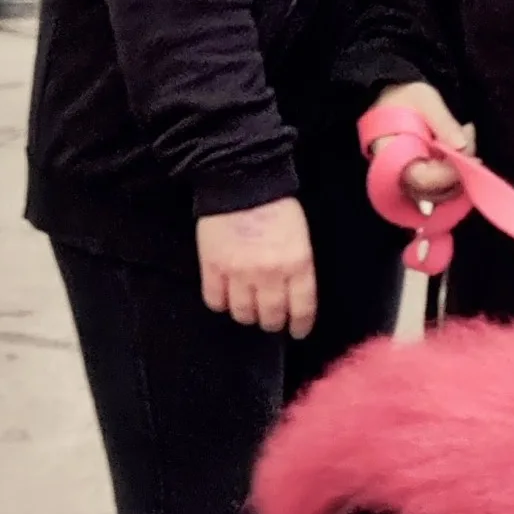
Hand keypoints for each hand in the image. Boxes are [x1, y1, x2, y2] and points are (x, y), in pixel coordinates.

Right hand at [197, 198, 316, 337]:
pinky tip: (225, 296)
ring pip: (242, 313)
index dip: (299, 325)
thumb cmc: (277, 206)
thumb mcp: (301, 237)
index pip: (302, 308)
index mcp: (298, 264)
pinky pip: (215, 301)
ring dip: (247, 315)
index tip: (297, 331)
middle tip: (270, 320)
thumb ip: (298, 268)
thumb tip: (293, 295)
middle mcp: (269, 274)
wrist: (242, 181)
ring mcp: (238, 273)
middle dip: (272, 322)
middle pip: (270, 316)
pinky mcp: (212, 268)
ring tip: (248, 308)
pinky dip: (221, 303)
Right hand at [371, 81, 474, 204]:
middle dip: (460, 170)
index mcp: (389, 155)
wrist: (393, 95)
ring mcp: (410, 178)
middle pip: (433, 190)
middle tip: (469, 136)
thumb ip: (443, 122)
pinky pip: (443, 184)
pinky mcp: (422, 176)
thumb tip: (462, 147)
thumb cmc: (405, 96)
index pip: (419, 179)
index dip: (447, 175)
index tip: (471, 160)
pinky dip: (459, 168)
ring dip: (462, 168)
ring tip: (466, 131)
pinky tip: (464, 143)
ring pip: (442, 191)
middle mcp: (397, 174)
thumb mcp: (425, 100)